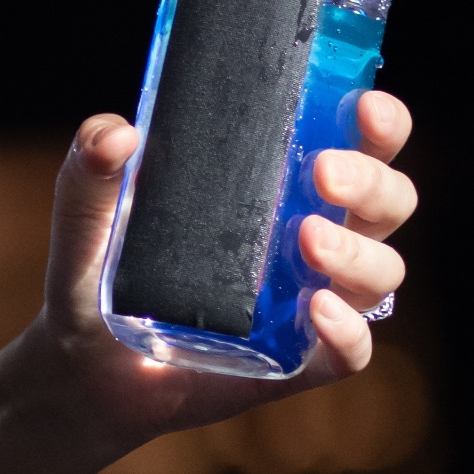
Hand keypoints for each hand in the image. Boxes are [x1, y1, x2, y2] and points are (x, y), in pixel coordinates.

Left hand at [21, 88, 417, 458]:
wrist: (84, 369)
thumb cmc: (101, 277)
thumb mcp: (88, 221)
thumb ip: (90, 172)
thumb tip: (114, 133)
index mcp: (282, 185)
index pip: (360, 143)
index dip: (380, 122)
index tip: (363, 104)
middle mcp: (313, 239)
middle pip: (389, 203)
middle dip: (372, 181)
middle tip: (323, 171)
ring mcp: (311, 302)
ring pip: (382, 273)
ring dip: (357, 253)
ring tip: (305, 241)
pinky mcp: (297, 363)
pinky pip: (351, 353)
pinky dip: (347, 332)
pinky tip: (317, 311)